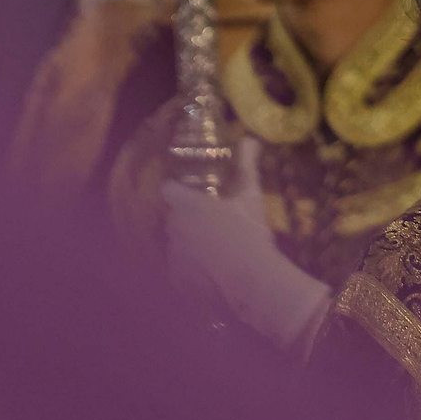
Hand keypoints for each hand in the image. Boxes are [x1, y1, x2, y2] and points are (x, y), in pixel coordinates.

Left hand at [161, 139, 331, 347]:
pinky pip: (181, 270)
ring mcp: (173, 255)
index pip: (167, 189)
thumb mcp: (251, 195)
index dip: (178, 191)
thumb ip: (247, 165)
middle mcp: (173, 227)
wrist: (252, 280)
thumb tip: (250, 138)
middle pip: (174, 218)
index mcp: (186, 204)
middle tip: (214, 225)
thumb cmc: (250, 232)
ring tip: (216, 251)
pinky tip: (213, 273)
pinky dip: (192, 270)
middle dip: (188, 220)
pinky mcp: (177, 279)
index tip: (194, 195)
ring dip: (190, 245)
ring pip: (177, 244)